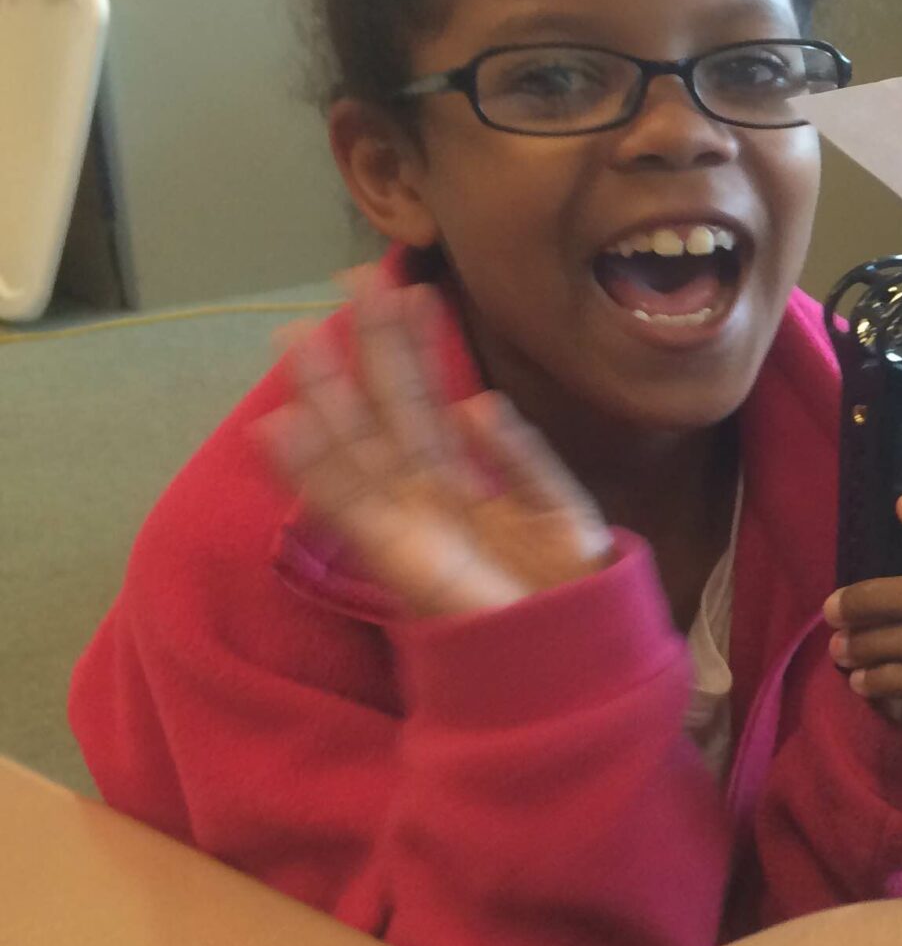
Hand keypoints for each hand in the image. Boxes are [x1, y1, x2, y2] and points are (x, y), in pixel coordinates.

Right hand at [256, 273, 612, 618]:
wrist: (572, 666)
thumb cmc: (568, 597)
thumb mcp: (561, 516)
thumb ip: (524, 462)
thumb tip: (478, 404)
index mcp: (467, 485)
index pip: (429, 404)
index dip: (418, 349)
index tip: (411, 287)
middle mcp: (428, 500)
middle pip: (389, 412)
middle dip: (372, 350)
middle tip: (355, 279)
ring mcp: (406, 529)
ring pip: (356, 449)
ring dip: (325, 396)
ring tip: (297, 339)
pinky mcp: (394, 561)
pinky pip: (346, 508)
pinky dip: (312, 470)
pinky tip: (283, 425)